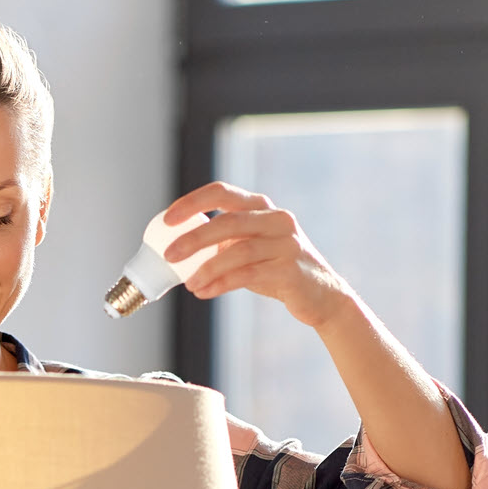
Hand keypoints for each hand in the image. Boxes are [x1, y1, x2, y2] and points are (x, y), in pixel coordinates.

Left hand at [158, 180, 353, 328]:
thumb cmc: (275, 269)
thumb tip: (173, 247)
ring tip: (190, 284)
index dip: (192, 202)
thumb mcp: (248, 248)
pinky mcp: (291, 270)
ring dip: (207, 269)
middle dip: (194, 239)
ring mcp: (287, 243)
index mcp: (261, 207)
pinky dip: (222, 284)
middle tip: (170, 256)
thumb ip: (220, 242)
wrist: (321, 296)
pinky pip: (249, 275)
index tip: (167, 220)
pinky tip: (205, 292)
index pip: (222, 192)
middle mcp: (277, 219)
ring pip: (239, 251)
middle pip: (229, 222)